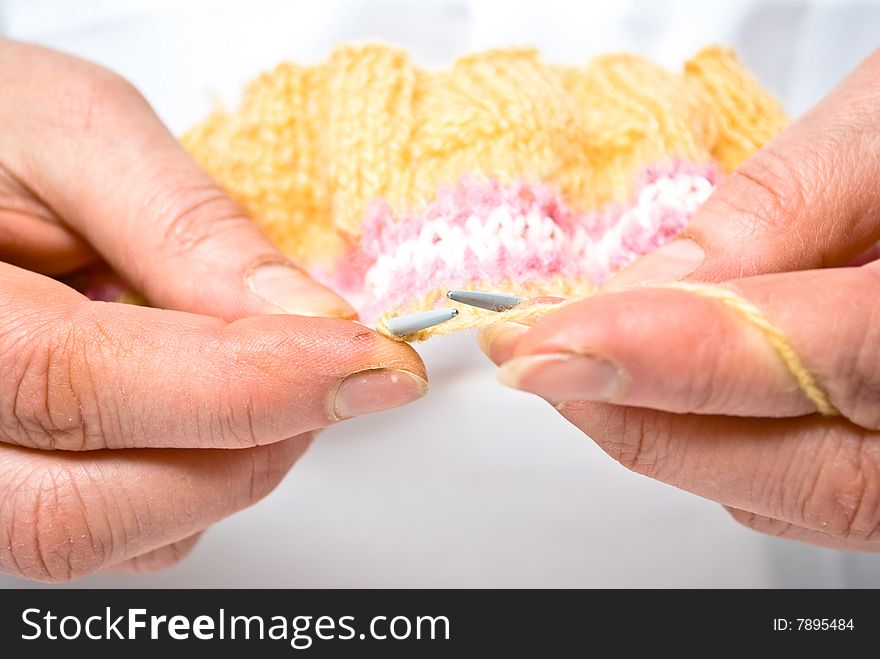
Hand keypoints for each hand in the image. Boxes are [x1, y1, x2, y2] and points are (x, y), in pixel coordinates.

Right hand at [0, 39, 426, 580]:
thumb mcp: (73, 137)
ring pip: (95, 539)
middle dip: (246, 450)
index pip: (80, 384)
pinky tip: (203, 404)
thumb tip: (310, 323)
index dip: (249, 384)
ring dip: (222, 472)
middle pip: (81, 510)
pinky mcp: (0, 481)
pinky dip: (184, 483)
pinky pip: (98, 529)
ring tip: (263, 374)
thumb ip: (188, 231)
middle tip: (331, 375)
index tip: (365, 361)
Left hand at [480, 49, 879, 550]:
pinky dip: (727, 444)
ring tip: (581, 372)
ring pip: (791, 497)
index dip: (660, 357)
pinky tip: (674, 394)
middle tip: (536, 361)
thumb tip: (654, 284)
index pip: (808, 361)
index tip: (543, 346)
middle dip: (639, 418)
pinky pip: (813, 490)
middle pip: (791, 470)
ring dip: (672, 437)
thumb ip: (786, 213)